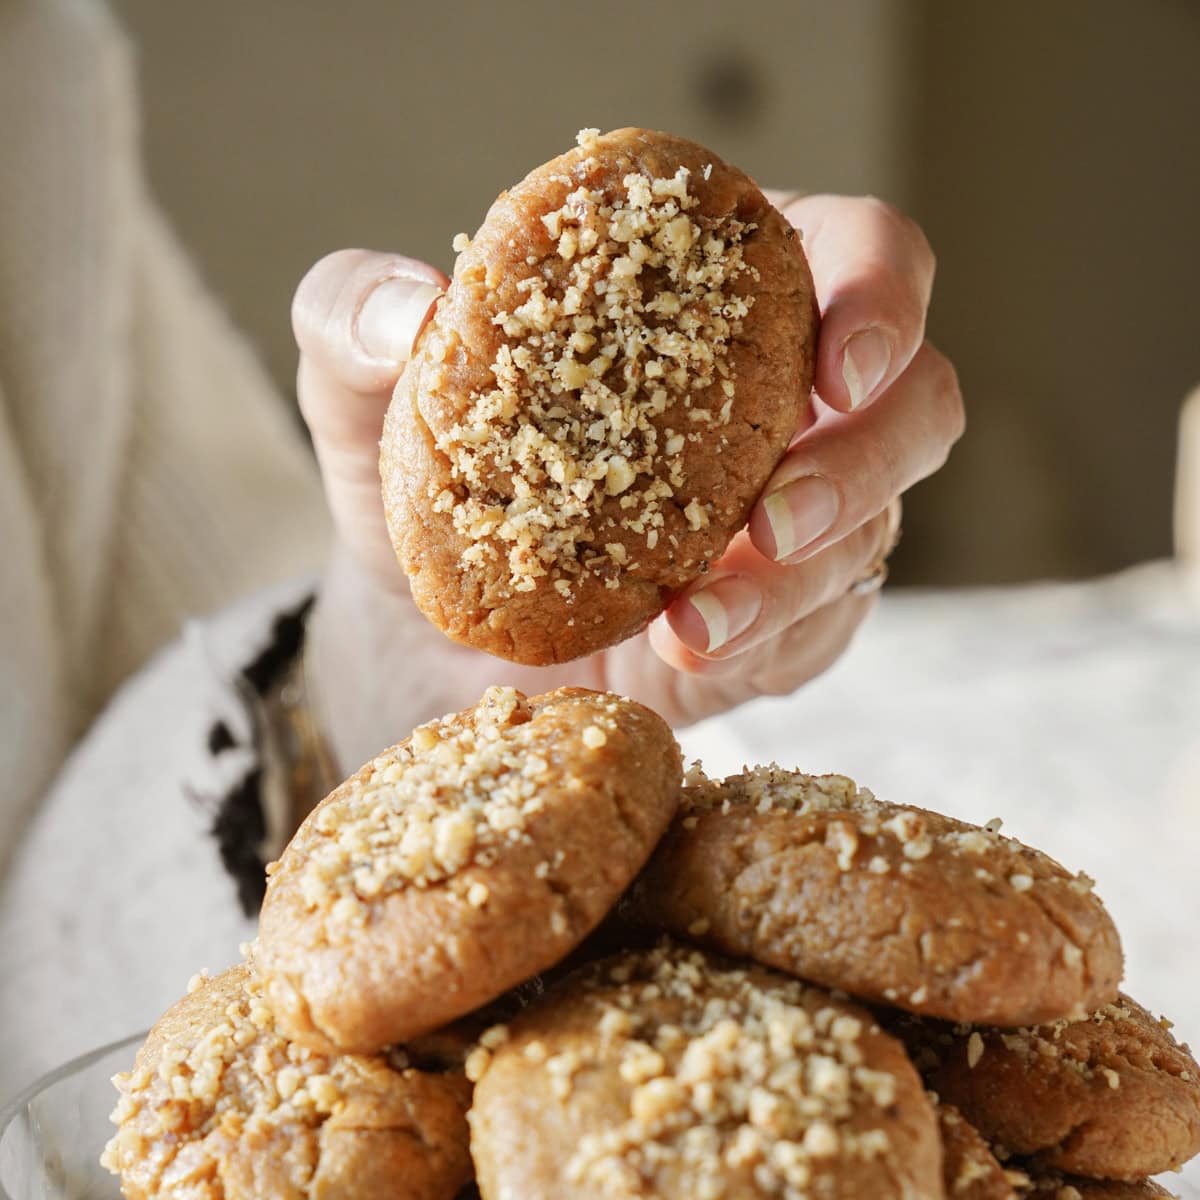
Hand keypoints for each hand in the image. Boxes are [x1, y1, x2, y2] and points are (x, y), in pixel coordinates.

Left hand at [293, 194, 962, 769]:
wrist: (422, 625)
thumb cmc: (421, 476)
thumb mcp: (364, 387)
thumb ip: (358, 315)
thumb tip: (407, 310)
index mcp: (726, 297)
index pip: (864, 257)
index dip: (882, 297)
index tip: (834, 362)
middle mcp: (787, 402)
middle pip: (918, 403)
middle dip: (868, 458)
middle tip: (775, 515)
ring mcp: (800, 517)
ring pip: (875, 530)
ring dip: (799, 576)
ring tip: (695, 616)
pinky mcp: (784, 617)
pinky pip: (821, 627)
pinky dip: (765, 639)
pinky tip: (686, 647)